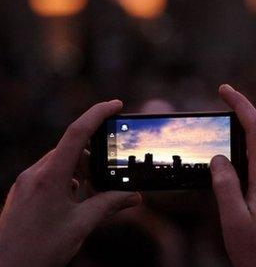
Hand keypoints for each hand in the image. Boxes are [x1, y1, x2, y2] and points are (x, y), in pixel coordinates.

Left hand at [0, 101, 141, 266]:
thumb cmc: (38, 250)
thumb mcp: (81, 225)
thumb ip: (109, 205)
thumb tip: (134, 196)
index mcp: (49, 177)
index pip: (77, 134)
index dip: (97, 114)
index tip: (116, 105)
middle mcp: (34, 174)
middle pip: (71, 150)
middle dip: (94, 157)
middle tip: (113, 173)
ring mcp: (26, 184)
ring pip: (60, 164)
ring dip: (81, 173)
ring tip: (94, 196)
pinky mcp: (22, 194)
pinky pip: (49, 177)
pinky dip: (68, 182)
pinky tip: (76, 204)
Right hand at [210, 85, 255, 266]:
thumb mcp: (233, 222)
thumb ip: (225, 186)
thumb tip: (219, 157)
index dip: (242, 105)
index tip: (225, 89)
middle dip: (233, 151)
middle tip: (215, 173)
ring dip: (240, 179)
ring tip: (233, 215)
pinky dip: (249, 189)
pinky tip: (245, 217)